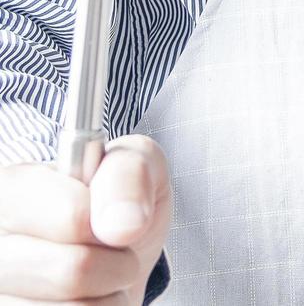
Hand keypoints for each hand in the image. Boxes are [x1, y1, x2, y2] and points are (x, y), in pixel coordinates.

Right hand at [0, 135, 171, 304]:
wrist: (116, 254)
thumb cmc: (115, 206)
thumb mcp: (136, 164)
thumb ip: (129, 174)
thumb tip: (124, 223)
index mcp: (11, 190)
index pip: (72, 215)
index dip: (112, 221)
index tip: (113, 218)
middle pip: (73, 270)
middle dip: (117, 264)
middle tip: (115, 252)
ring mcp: (1, 290)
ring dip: (108, 295)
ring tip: (100, 277)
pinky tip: (85, 299)